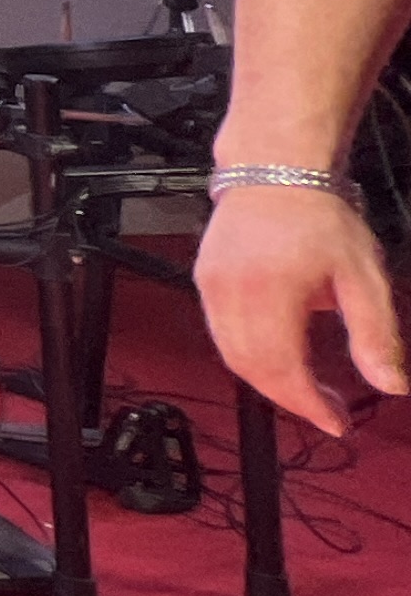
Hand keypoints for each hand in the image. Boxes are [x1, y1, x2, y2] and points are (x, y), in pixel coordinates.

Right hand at [196, 182, 406, 437]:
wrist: (275, 172)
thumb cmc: (321, 218)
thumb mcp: (364, 277)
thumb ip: (375, 335)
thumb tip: (392, 386)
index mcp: (271, 293)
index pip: (283, 368)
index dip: (309, 405)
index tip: (338, 424)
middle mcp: (231, 294)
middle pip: (252, 370)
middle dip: (291, 399)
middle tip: (328, 412)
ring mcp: (210, 288)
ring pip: (232, 357)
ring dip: (269, 382)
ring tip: (307, 389)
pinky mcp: (204, 283)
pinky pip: (222, 335)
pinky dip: (250, 357)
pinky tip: (280, 357)